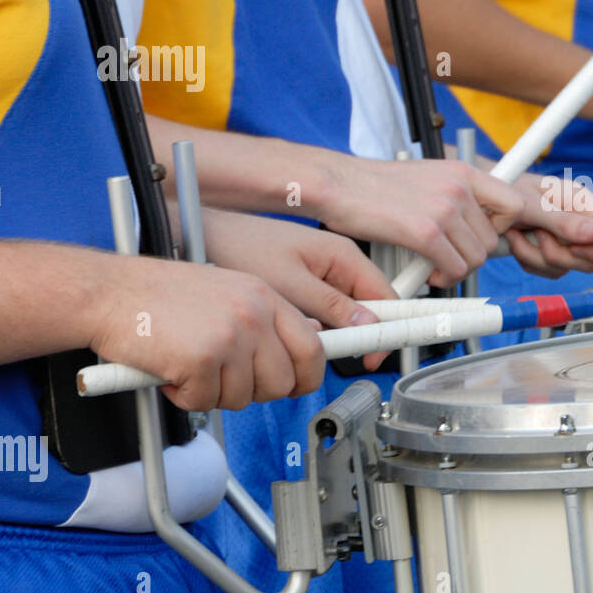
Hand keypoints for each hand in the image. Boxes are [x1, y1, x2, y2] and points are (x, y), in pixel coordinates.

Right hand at [87, 257, 325, 411]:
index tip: (297, 386)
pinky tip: (170, 372)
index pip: (312, 348)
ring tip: (189, 366)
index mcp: (264, 296)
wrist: (108, 292)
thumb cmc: (159, 295)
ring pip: (244, 398)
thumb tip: (308, 339)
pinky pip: (206, 402)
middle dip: (253, 392)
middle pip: (282, 382)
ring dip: (213, 393)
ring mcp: (230, 337)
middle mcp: (253, 314)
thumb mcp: (227, 291)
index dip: (306, 376)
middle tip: (222, 379)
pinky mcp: (202, 360)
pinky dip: (184, 397)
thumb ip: (266, 317)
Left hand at [201, 208, 395, 370]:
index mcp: (343, 255)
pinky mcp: (308, 282)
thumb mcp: (290, 283)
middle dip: (354, 335)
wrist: (206, 236)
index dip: (385, 329)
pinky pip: (325, 310)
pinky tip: (294, 332)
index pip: (385, 296)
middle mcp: (339, 262)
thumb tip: (366, 325)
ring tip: (304, 341)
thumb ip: (331, 304)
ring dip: (332, 332)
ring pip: (345, 313)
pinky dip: (315, 326)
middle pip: (368, 307)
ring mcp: (324, 272)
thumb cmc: (243, 247)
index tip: (372, 356)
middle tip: (331, 354)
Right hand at [311, 157, 525, 287]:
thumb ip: (457, 196)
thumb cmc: (378, 185)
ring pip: (475, 259)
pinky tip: (426, 271)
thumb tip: (479, 226)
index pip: (514, 203)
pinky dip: (443, 277)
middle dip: (471, 256)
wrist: (340, 184)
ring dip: (456, 269)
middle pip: (492, 240)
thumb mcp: (429, 177)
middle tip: (448, 257)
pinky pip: (454, 268)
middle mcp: (459, 188)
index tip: (481, 235)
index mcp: (463, 173)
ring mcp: (443, 209)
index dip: (503, 227)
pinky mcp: (424, 232)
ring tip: (435, 265)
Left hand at [504, 173, 592, 278]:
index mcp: (580, 201)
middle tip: (538, 237)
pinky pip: (548, 271)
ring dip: (537, 256)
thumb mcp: (531, 202)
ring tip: (518, 233)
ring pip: (566, 268)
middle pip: (592, 259)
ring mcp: (563, 239)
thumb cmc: (505, 188)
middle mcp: (576, 221)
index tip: (575, 246)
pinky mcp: (548, 253)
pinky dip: (528, 260)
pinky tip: (516, 241)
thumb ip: (562, 220)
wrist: (481, 199)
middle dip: (561, 255)